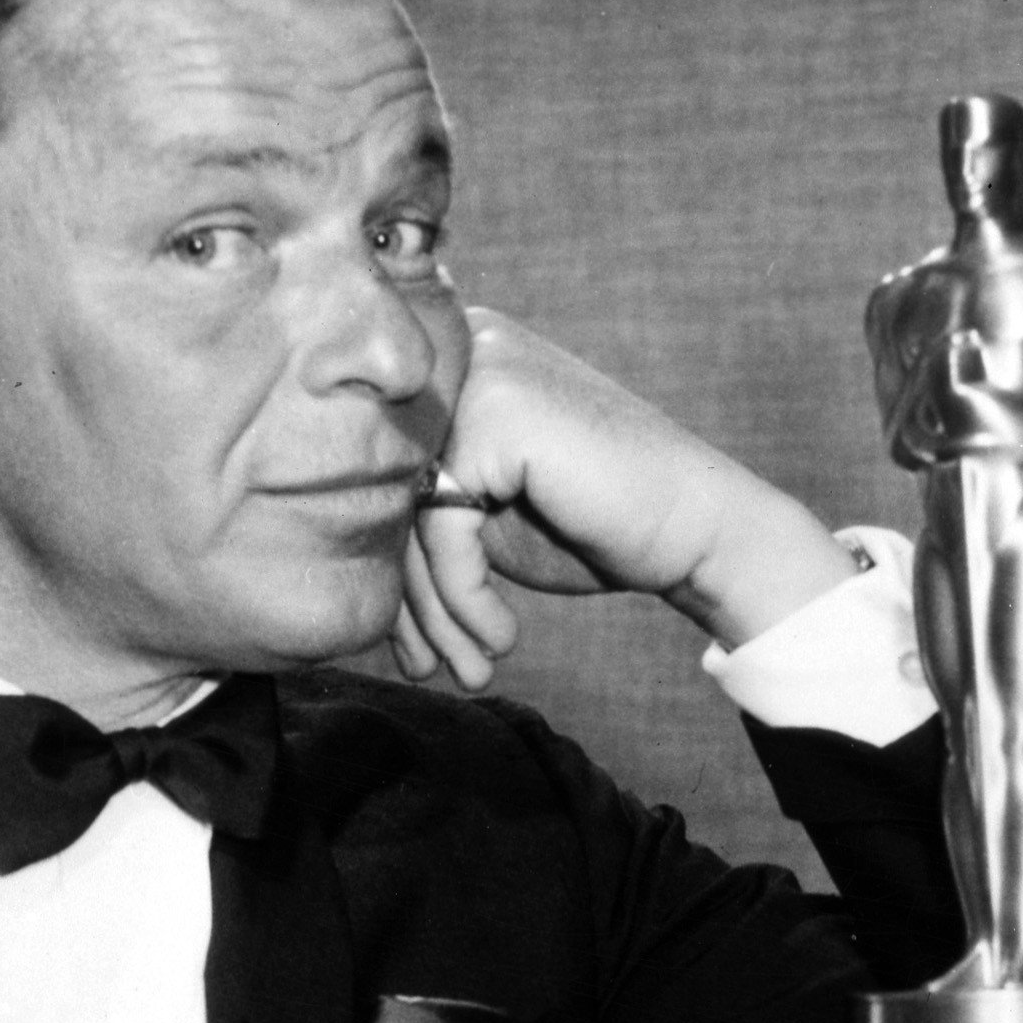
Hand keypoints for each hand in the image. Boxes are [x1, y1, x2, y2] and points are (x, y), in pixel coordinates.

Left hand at [393, 308, 859, 687]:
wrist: (696, 531)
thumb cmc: (594, 525)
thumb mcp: (485, 516)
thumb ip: (416, 511)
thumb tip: (327, 556)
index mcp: (449, 364)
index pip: (383, 477)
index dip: (397, 574)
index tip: (414, 650)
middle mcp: (458, 351)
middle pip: (389, 496)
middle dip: (412, 602)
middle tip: (431, 671)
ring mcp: (479, 376)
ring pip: (410, 518)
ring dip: (439, 613)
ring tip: (468, 670)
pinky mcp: (500, 418)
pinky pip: (444, 527)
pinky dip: (466, 595)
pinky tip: (501, 638)